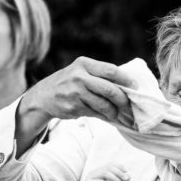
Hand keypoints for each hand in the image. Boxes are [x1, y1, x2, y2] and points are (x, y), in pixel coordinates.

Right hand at [21, 56, 135, 123]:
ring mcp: (75, 93)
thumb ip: (99, 75)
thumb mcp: (81, 71)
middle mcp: (79, 77)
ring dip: (113, 112)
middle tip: (128, 105)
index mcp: (84, 64)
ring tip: (116, 114)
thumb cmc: (69, 83)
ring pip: (103, 104)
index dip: (126, 79)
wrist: (43, 96)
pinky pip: (95, 113)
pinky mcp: (73, 107)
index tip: (136, 86)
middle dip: (122, 100)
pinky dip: (103, 116)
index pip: (111, 70)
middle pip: (109, 89)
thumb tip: (127, 85)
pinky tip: (105, 116)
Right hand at [83, 163, 128, 180]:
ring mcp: (90, 178)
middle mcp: (94, 173)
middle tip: (125, 178)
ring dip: (115, 178)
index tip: (127, 171)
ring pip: (104, 173)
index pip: (110, 165)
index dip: (119, 166)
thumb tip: (129, 176)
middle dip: (119, 172)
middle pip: (108, 167)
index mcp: (100, 172)